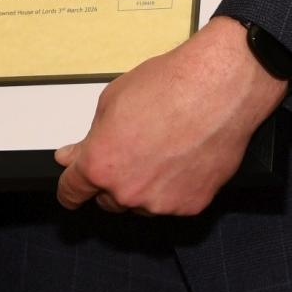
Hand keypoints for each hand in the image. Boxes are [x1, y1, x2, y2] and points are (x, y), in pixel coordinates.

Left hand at [56, 17, 284, 216]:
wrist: (221, 87)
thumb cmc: (171, 86)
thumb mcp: (113, 102)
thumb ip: (88, 139)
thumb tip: (72, 157)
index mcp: (101, 165)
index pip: (71, 193)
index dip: (70, 190)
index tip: (73, 190)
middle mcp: (128, 191)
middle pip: (108, 201)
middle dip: (113, 181)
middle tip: (132, 151)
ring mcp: (161, 202)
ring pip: (142, 203)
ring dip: (145, 186)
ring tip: (164, 149)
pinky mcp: (192, 204)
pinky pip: (173, 202)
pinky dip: (175, 187)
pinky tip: (183, 157)